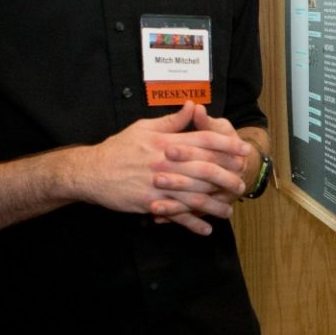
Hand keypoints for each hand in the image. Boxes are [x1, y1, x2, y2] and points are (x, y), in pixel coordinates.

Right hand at [80, 102, 249, 234]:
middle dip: (227, 177)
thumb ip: (172, 120)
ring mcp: (160, 185)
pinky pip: (176, 214)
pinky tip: (206, 228)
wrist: (92, 171)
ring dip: (215, 203)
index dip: (226, 145)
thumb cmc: (119, 147)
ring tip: (230, 209)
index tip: (243, 150)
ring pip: (195, 195)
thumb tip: (192, 106)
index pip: (204, 141)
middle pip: (205, 169)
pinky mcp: (151, 203)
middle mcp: (167, 163)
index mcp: (167, 142)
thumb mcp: (144, 127)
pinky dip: (192, 223)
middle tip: (243, 182)